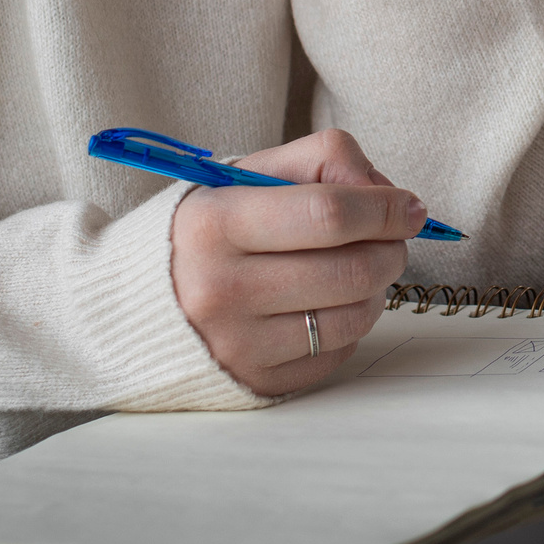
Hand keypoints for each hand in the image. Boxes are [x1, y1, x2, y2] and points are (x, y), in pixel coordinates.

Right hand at [169, 129, 420, 396]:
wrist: (133, 303)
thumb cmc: (208, 228)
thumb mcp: (248, 173)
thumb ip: (324, 160)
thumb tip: (390, 196)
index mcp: (215, 224)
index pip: (329, 214)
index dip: (383, 209)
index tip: (410, 207)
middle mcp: (220, 291)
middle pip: (350, 270)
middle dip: (391, 248)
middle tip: (392, 237)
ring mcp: (237, 345)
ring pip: (353, 316)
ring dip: (377, 287)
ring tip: (360, 267)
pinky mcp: (256, 384)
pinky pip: (338, 352)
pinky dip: (350, 323)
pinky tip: (327, 302)